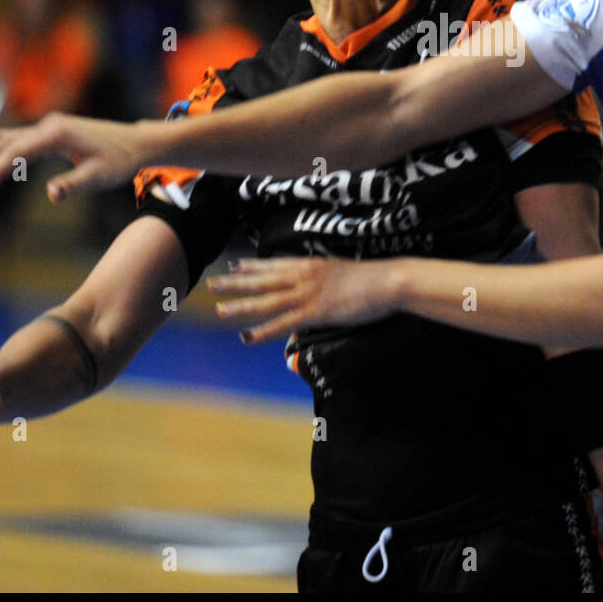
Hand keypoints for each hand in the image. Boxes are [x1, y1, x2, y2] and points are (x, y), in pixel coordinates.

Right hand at [0, 113, 155, 203]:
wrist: (137, 143)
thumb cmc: (120, 161)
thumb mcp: (99, 177)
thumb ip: (74, 185)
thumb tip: (51, 194)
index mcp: (56, 134)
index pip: (15, 155)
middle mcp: (49, 125)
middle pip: (7, 146)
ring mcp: (50, 125)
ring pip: (9, 140)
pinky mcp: (53, 130)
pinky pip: (18, 135)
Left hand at [209, 257, 403, 342]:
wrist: (389, 281)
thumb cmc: (373, 278)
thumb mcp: (344, 274)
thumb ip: (327, 282)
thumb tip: (317, 296)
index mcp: (312, 265)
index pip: (275, 265)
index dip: (253, 266)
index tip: (235, 266)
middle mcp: (304, 276)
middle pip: (263, 280)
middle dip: (236, 282)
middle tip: (213, 283)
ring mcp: (308, 294)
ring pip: (266, 301)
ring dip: (241, 305)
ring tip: (219, 308)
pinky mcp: (315, 312)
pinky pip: (282, 324)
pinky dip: (262, 331)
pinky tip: (245, 337)